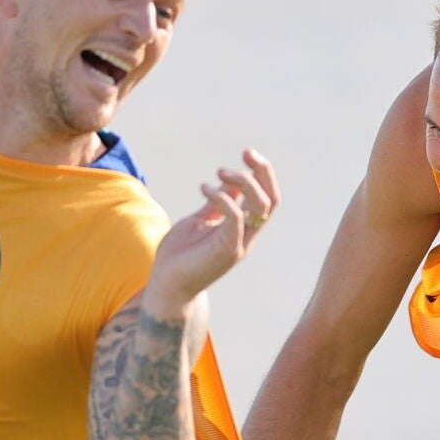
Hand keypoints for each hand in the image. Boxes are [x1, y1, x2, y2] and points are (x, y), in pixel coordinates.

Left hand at [144, 149, 279, 313]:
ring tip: (219, 173)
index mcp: (243, 227)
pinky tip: (204, 188)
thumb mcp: (200, 220)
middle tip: (245, 153)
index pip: (267, 196)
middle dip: (263, 171)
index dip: (262, 172)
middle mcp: (247, 235)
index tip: (246, 153)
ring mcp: (239, 243)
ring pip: (261, 206)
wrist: (167, 286)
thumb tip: (228, 183)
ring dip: (243, 182)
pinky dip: (223, 198)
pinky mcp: (227, 251)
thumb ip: (217, 205)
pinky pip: (235, 218)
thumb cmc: (180, 256)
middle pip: (272, 199)